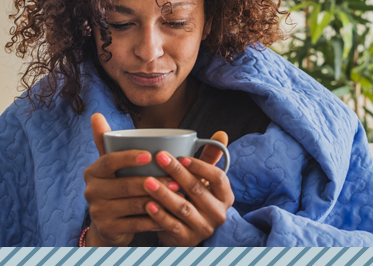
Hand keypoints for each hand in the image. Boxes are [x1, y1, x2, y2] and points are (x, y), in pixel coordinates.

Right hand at [83, 113, 178, 246]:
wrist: (109, 225)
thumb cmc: (117, 186)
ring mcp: (98, 212)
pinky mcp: (109, 230)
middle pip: (125, 185)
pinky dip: (155, 219)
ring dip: (158, 200)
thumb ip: (106, 141)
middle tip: (176, 180)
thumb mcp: (110, 166)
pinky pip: (136, 224)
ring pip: (133, 204)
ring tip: (177, 195)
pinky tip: (170, 215)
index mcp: (93, 172)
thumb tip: (96, 114)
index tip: (149, 155)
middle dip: (153, 182)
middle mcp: (91, 191)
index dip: (128, 157)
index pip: (109, 161)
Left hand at [143, 132, 234, 246]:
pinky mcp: (187, 239)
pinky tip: (147, 204)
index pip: (218, 177)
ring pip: (183, 208)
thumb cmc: (194, 198)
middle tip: (159, 157)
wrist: (185, 232)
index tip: (182, 156)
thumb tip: (222, 133)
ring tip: (147, 181)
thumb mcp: (204, 180)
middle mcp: (218, 213)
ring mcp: (203, 228)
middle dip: (177, 173)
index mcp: (225, 196)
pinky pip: (172, 225)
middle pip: (197, 190)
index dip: (201, 166)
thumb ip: (210, 158)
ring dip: (164, 193)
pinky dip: (159, 215)